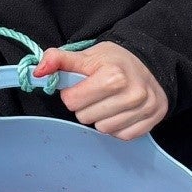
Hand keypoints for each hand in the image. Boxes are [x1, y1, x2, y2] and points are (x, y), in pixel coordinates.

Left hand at [35, 42, 167, 140]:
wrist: (153, 65)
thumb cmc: (116, 61)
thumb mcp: (88, 55)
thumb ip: (60, 60)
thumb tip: (38, 71)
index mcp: (113, 76)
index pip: (72, 101)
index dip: (72, 94)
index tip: (81, 86)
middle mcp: (131, 94)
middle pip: (85, 117)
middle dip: (86, 106)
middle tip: (97, 94)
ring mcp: (143, 109)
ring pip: (103, 129)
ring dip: (101, 118)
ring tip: (109, 102)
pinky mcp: (151, 122)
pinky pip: (121, 136)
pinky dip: (117, 126)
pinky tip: (121, 111)